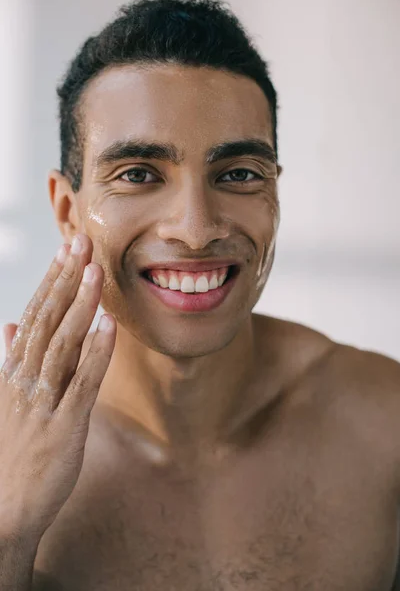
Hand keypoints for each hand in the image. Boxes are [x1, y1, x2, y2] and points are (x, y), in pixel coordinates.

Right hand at [0, 234, 115, 541]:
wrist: (3, 509)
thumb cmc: (11, 451)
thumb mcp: (6, 400)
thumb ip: (10, 360)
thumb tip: (7, 325)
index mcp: (14, 372)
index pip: (33, 316)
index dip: (50, 282)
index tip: (65, 250)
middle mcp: (24, 380)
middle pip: (46, 321)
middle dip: (65, 281)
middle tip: (81, 243)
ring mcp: (42, 403)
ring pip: (61, 345)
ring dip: (79, 306)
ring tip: (95, 273)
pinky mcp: (63, 426)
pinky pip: (81, 383)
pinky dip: (95, 353)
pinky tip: (108, 326)